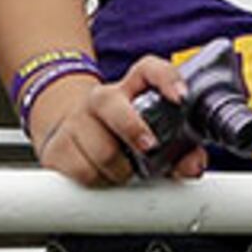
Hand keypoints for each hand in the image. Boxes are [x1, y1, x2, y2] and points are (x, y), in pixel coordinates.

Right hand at [33, 55, 199, 187]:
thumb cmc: (123, 139)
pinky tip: (102, 176)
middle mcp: (101, 99)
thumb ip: (181, 153)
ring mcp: (76, 120)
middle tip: (149, 149)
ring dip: (120, 171)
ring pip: (102, 150)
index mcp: (131, 89)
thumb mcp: (154, 141)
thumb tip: (194, 166)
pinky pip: (83, 171)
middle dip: (133, 130)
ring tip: (125, 172)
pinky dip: (99, 182)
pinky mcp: (58, 145)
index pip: (149, 69)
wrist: (73, 138)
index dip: (166, 79)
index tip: (180, 97)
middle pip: (112, 106)